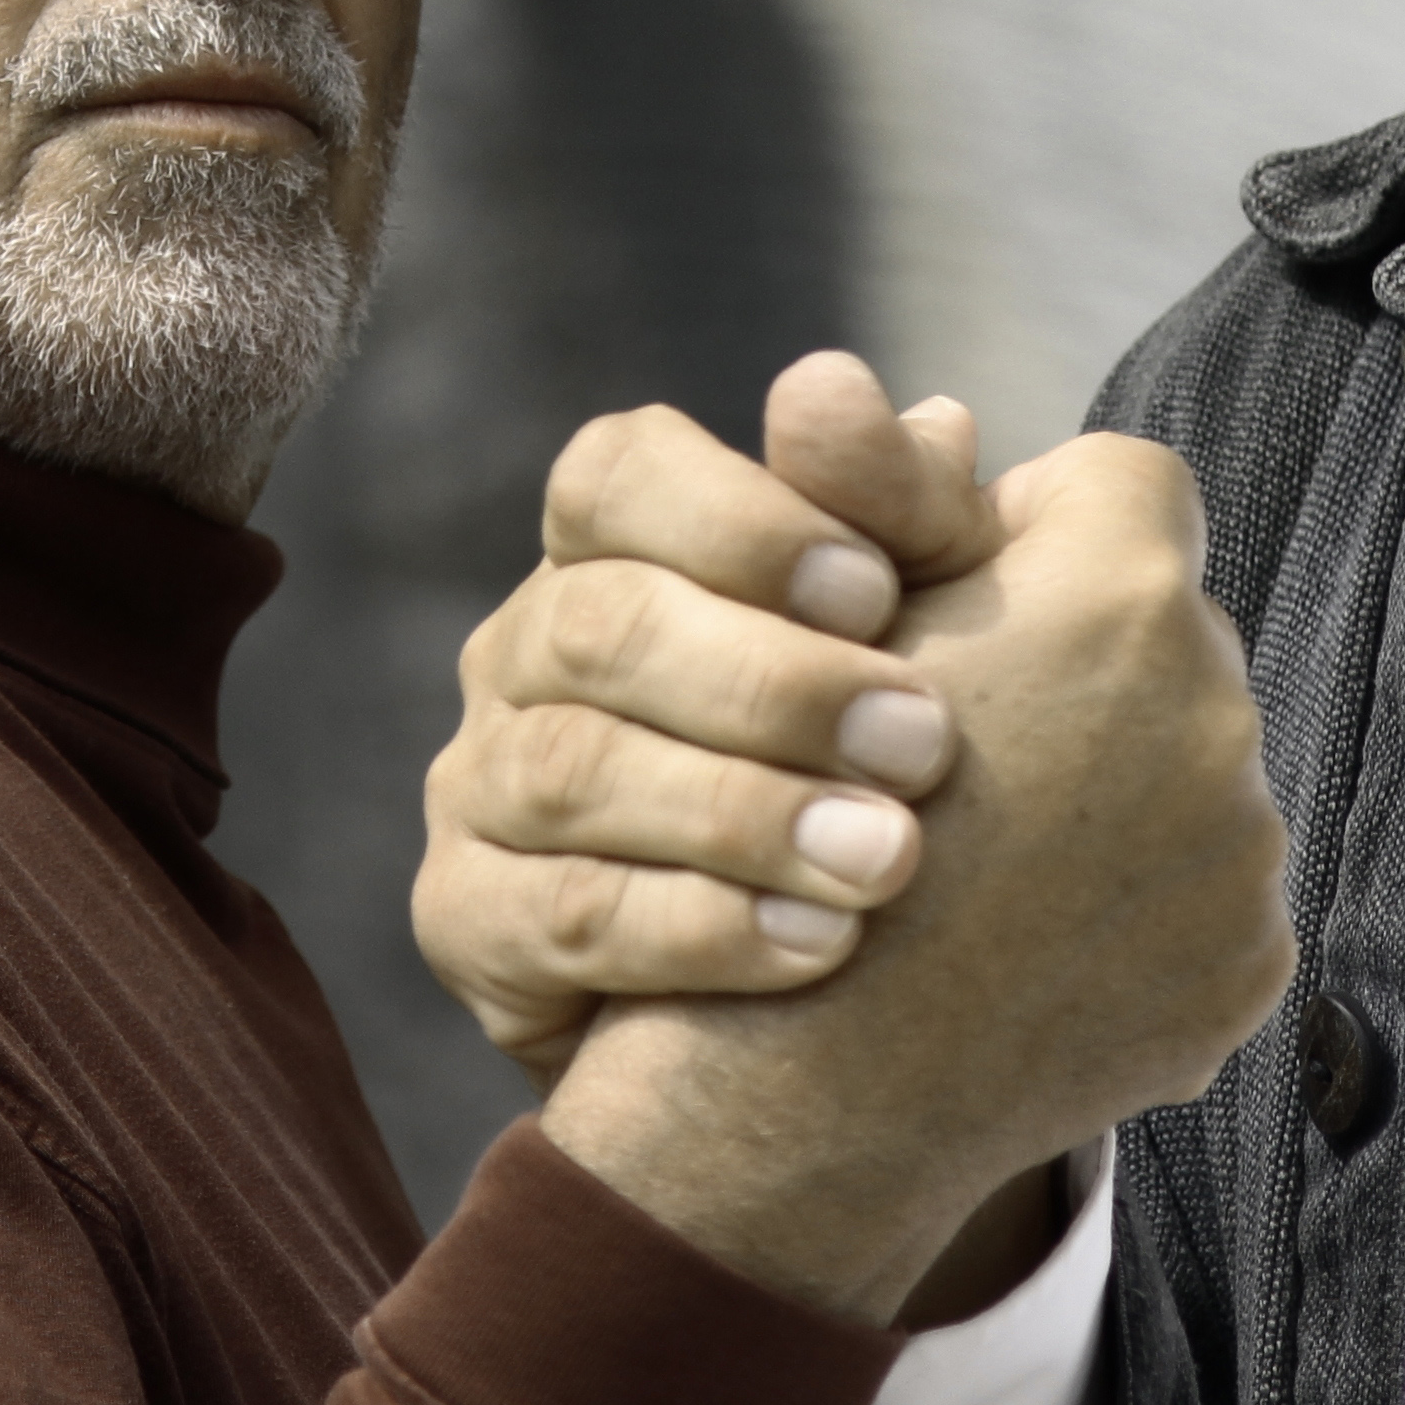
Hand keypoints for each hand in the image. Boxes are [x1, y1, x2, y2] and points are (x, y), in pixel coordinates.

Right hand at [414, 355, 1002, 1083]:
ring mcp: (478, 785)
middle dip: (773, 685)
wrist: (798, 979)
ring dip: (742, 814)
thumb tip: (939, 425)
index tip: (876, 589)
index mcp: (610, 547)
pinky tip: (818, 944)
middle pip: (602, 627)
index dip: (739, 522)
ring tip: (886, 857)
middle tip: (923, 742)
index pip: (615, 477)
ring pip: (574, 771)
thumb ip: (914, 528)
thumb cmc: (856, 757)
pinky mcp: (465, 921)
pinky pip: (559, 916)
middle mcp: (522, 650)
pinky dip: (697, 928)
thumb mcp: (912, 629)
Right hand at [536, 429, 1290, 1323]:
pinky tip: (1033, 941)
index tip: (971, 599)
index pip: (1122, 483)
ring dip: (1113, 791)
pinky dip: (1135, 909)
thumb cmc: (789, 824)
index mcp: (1118, 596)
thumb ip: (873, 494)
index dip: (1037, 528)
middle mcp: (1216, 709)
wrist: (814, 1085)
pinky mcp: (1250, 964)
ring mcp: (1246, 850)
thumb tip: (899, 399)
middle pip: (1163, 633)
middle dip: (1084, 667)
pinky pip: (1205, 896)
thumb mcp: (819, 632)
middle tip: (965, 737)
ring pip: (1190, 766)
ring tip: (994, 852)